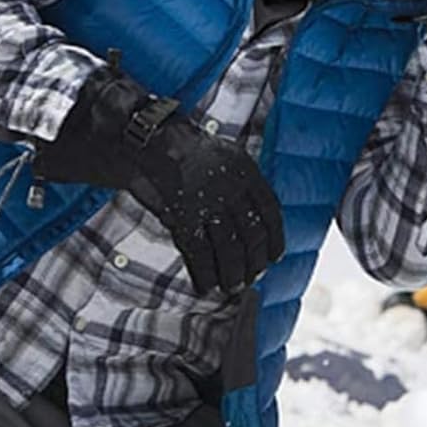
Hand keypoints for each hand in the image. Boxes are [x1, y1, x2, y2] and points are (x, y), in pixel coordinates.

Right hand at [32, 67, 284, 297]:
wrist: (152, 140)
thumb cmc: (187, 150)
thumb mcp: (225, 156)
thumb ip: (242, 185)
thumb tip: (256, 219)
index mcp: (246, 171)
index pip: (270, 212)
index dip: (275, 238)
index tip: (275, 256)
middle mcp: (231, 188)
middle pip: (251, 235)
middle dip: (253, 262)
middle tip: (252, 277)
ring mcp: (207, 203)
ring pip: (228, 248)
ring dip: (232, 273)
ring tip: (232, 287)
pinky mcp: (183, 216)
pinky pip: (199, 252)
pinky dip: (205, 273)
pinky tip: (207, 286)